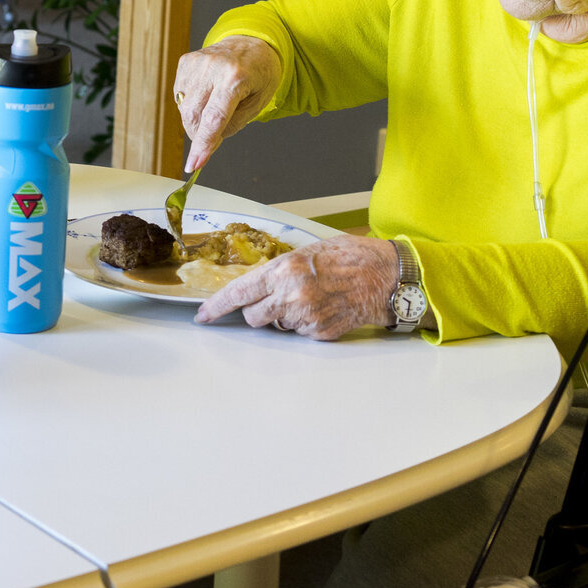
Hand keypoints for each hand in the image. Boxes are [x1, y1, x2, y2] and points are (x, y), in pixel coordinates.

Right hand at [173, 36, 282, 171]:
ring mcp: (196, 63)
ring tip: (214, 110)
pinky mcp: (185, 62)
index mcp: (236, 77)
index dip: (203, 144)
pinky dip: (190, 105)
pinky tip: (206, 97)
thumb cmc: (259, 72)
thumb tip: (208, 142)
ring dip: (195, 121)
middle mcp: (212, 67)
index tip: (194, 165)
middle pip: (194, 115)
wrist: (251, 41)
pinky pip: (180, 96)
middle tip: (210, 140)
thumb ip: (233, 123)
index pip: (214, 118)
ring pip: (184, 108)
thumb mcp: (258, 102)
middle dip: (198, 135)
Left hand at [193, 234, 400, 339]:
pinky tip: (323, 307)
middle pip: (253, 317)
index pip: (238, 293)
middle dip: (258, 311)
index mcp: (283, 271)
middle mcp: (291, 296)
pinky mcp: (320, 333)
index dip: (217, 306)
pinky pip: (299, 333)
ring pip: (276, 326)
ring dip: (283, 317)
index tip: (203, 315)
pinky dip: (305, 324)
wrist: (384, 276)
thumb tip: (254, 286)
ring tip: (309, 298)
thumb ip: (277, 271)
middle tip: (277, 297)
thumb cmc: (348, 258)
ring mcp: (306, 317)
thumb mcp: (305, 254)